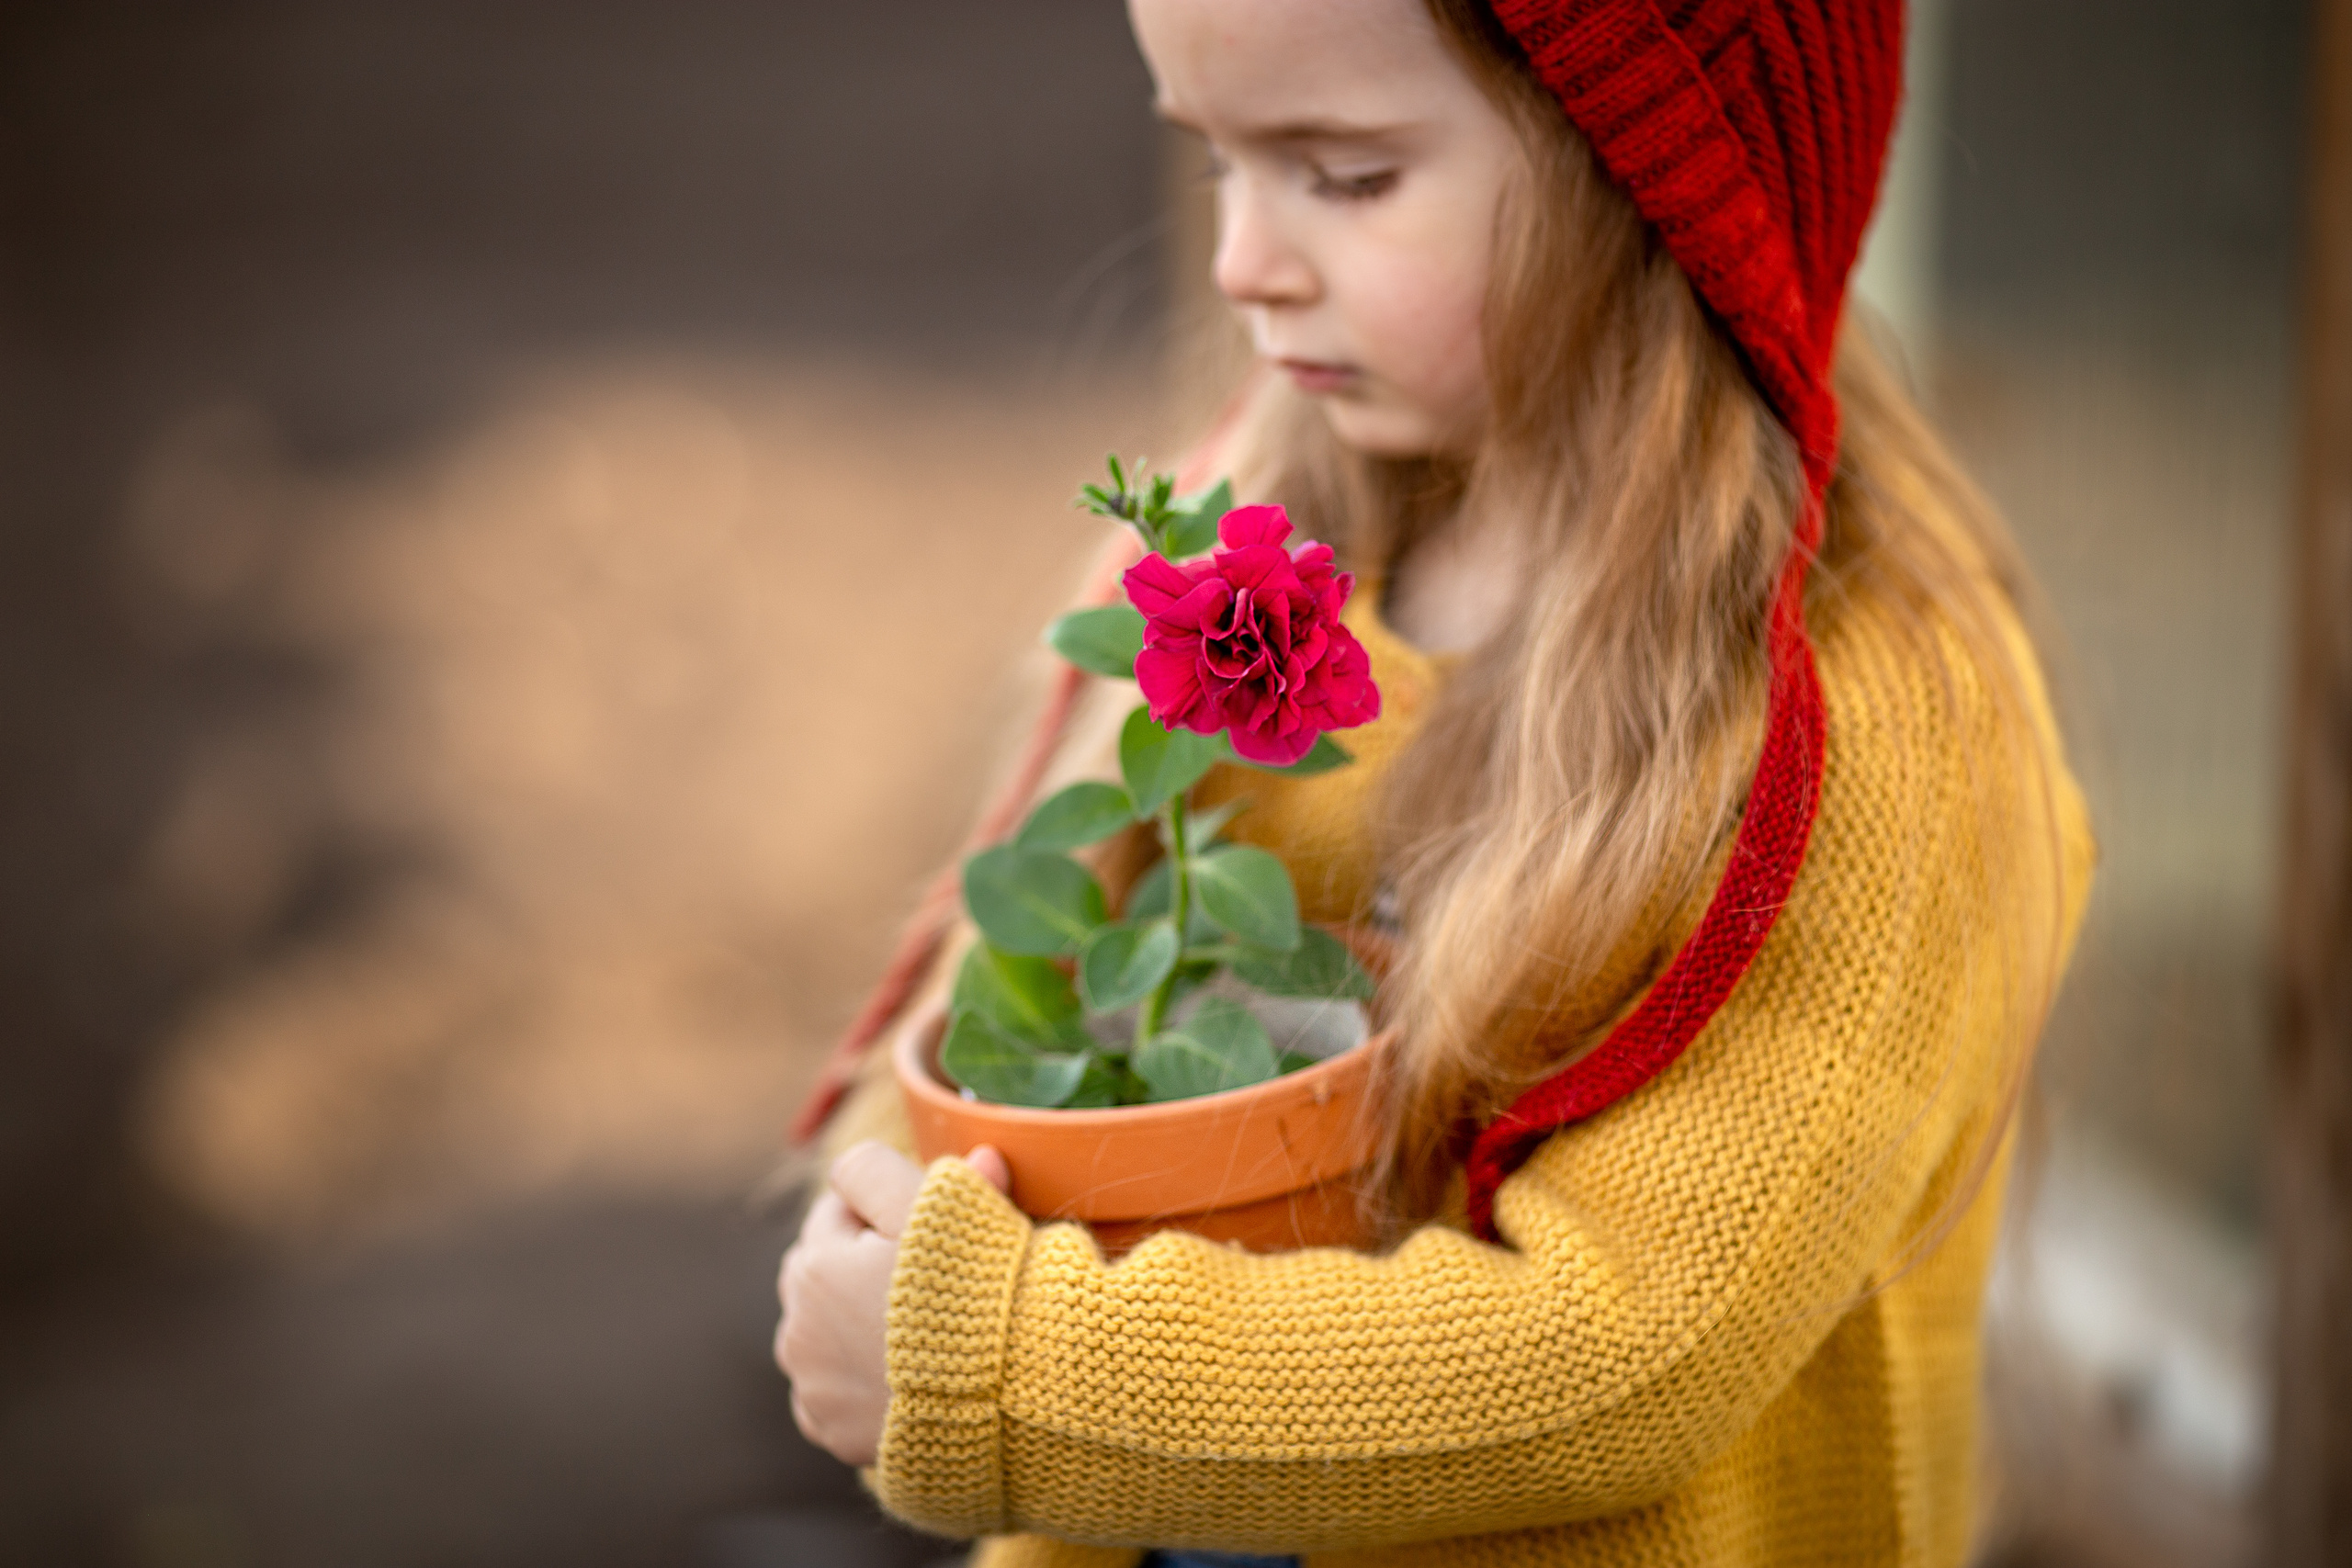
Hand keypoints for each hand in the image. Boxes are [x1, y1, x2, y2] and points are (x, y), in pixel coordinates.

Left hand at [774, 1141, 1010, 1465]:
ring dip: (853, 1324)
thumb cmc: (974, 1294)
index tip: (927, 1229)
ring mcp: (812, 1385)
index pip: (838, 1210)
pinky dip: (858, 1381)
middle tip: (924, 1278)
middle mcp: (797, 1328)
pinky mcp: (831, 1431)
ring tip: (914, 1330)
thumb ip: (893, 1168)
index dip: (885, 1212)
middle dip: (858, 1267)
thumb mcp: (939, 1207)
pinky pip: (833, 1392)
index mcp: (815, 1264)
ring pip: (824, 1333)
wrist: (1005, 1398)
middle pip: (823, 1273)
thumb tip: (897, 1146)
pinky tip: (901, 1377)